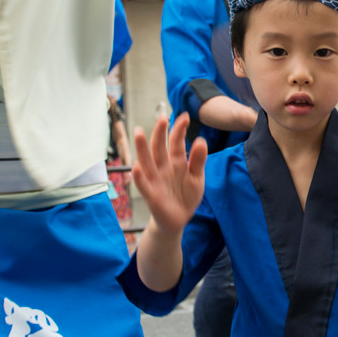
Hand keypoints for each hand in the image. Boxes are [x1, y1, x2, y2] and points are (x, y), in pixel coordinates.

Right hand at [131, 114, 206, 234]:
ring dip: (142, 148)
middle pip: (159, 147)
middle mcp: (163, 168)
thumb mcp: (197, 177)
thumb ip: (198, 160)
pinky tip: (136, 165)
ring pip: (146, 161)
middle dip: (160, 133)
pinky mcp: (151, 194)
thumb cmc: (186, 196)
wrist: (179, 219)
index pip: (175, 142)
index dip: (179, 129)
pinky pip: (143, 183)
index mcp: (176, 162)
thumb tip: (201, 140)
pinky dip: (139, 175)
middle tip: (162, 117)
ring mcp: (155, 180)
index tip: (184, 116)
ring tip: (139, 133)